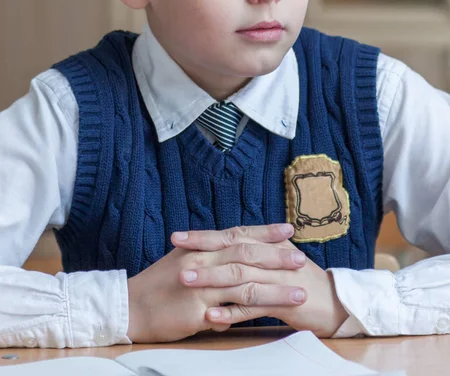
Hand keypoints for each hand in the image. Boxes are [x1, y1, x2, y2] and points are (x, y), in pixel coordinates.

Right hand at [127, 224, 306, 342]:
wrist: (131, 305)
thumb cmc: (157, 284)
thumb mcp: (184, 261)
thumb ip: (210, 259)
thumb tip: (231, 259)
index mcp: (201, 247)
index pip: (238, 234)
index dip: (264, 231)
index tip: (288, 229)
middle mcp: (203, 260)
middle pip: (246, 254)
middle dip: (277, 256)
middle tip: (301, 257)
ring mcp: (200, 284)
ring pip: (245, 283)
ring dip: (276, 287)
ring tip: (300, 291)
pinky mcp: (197, 309)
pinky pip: (230, 311)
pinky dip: (253, 312)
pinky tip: (274, 315)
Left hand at [173, 225, 347, 337]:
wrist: (335, 302)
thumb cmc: (300, 281)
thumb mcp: (276, 260)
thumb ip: (253, 251)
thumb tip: (224, 244)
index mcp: (267, 244)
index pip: (231, 235)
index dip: (204, 235)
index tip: (177, 236)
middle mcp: (271, 257)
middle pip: (232, 251)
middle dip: (202, 252)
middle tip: (176, 253)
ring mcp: (278, 279)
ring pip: (239, 277)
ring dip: (211, 280)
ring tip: (186, 282)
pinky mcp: (284, 302)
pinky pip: (253, 307)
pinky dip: (230, 312)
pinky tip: (211, 316)